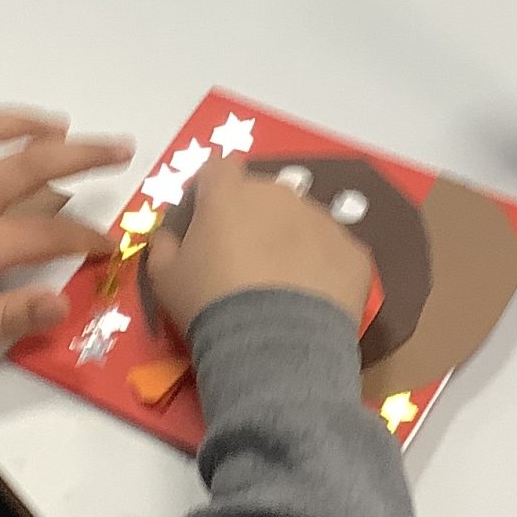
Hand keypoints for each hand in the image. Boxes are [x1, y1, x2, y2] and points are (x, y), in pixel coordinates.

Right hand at [148, 159, 373, 337]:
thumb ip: (164, 245)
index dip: (210, 192)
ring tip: (281, 287)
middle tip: (244, 262)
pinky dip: (323, 269)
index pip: (217, 170)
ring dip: (291, 242)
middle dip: (253, 219)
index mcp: (229, 194)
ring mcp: (321, 220)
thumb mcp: (164, 278)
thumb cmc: (209, 303)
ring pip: (302, 221)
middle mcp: (279, 195)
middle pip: (263, 195)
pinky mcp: (352, 250)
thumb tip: (170, 236)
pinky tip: (310, 300)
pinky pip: (334, 252)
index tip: (206, 220)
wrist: (272, 346)